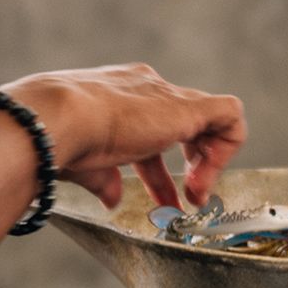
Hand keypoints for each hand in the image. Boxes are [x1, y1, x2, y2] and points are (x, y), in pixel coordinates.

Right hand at [4, 64, 245, 209]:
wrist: (59, 118)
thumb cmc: (60, 139)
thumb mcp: (84, 164)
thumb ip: (103, 179)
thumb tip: (112, 198)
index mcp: (116, 97)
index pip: (150, 129)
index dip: (158, 167)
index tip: (160, 198)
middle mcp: (144, 90)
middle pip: (180, 126)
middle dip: (189, 164)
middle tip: (185, 197)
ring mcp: (166, 96)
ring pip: (209, 119)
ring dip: (209, 161)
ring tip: (196, 194)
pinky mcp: (188, 107)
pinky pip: (229, 115)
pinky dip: (227, 146)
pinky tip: (207, 177)